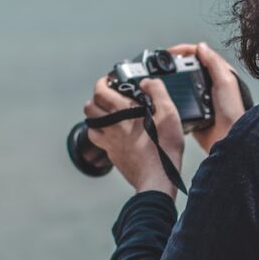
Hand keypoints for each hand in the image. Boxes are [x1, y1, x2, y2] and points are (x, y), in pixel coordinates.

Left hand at [84, 76, 183, 196]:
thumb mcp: (169, 113)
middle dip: (96, 98)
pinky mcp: (112, 154)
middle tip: (108, 96)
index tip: (109, 81)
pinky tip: (113, 132)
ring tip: (108, 113)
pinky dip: (100, 132)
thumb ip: (158, 92)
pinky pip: (98, 140)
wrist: (158, 178)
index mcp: (122, 112)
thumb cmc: (163, 149)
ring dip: (95, 116)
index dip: (102, 82)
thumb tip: (146, 82)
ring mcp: (109, 142)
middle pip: (89, 107)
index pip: (100, 91)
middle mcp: (111, 126)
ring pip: (90, 124)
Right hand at [166, 41, 247, 153]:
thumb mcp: (225, 81)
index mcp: (218, 74)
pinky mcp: (193, 110)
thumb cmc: (233, 111)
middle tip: (161, 64)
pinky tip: (166, 96)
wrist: (229, 138)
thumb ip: (214, 63)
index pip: (199, 56)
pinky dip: (172, 97)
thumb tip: (201, 47)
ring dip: (172, 80)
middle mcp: (209, 84)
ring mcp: (200, 97)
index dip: (183, 51)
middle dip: (174, 64)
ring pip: (182, 83)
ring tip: (160, 78)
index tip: (170, 52)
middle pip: (188, 68)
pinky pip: (179, 101)